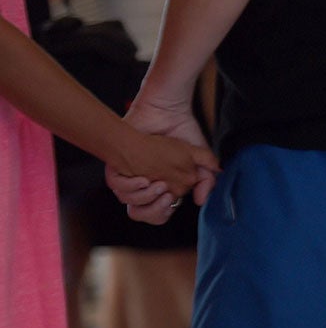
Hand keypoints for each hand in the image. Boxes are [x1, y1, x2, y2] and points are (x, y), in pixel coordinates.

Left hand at [108, 91, 216, 223]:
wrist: (165, 113)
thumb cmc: (182, 133)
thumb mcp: (200, 159)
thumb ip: (206, 181)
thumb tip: (200, 201)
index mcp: (162, 186)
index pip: (159, 213)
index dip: (165, 211)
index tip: (173, 199)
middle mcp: (144, 186)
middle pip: (141, 213)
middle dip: (154, 210)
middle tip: (165, 195)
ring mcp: (129, 178)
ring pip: (129, 202)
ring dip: (145, 197)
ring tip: (157, 183)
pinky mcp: (117, 167)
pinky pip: (117, 187)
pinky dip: (131, 186)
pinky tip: (143, 179)